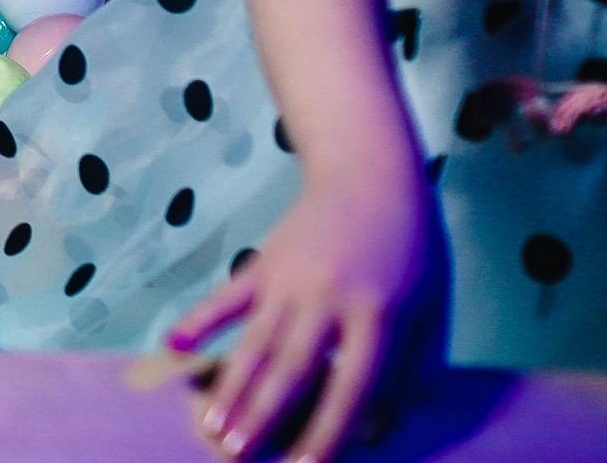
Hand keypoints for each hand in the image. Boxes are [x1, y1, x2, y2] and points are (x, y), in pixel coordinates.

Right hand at [170, 171, 426, 461]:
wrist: (371, 172)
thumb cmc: (411, 248)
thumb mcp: (431, 309)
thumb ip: (412, 369)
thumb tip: (378, 426)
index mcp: (379, 317)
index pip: (351, 387)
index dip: (327, 432)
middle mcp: (329, 300)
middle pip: (291, 368)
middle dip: (262, 417)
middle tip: (235, 456)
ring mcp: (290, 279)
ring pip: (255, 341)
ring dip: (231, 386)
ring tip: (209, 425)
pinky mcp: (264, 260)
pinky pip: (227, 297)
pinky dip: (200, 320)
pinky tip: (174, 346)